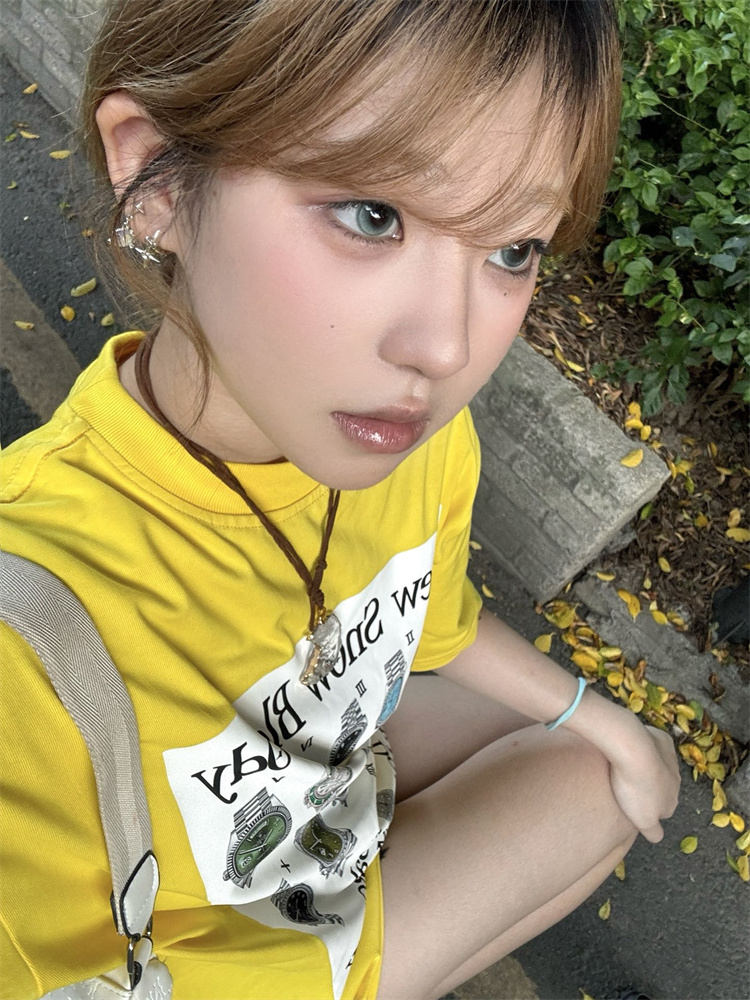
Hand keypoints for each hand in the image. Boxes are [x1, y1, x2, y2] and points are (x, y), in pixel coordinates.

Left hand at [608, 725, 680, 842]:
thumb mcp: (642, 820)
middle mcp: (676, 782)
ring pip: (660, 767)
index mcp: (671, 802)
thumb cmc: (634, 788)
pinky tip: (633, 748)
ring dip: (647, 768)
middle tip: (626, 784)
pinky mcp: (664, 741)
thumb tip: (658, 837)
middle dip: (648, 787)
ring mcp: (671, 761)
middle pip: (662, 788)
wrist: (633, 750)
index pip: (662, 810)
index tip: (631, 802)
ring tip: (626, 767)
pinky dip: (647, 748)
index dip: (646, 807)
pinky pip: (656, 747)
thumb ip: (653, 831)